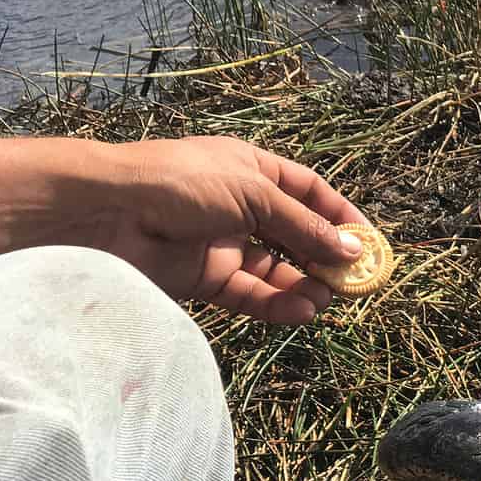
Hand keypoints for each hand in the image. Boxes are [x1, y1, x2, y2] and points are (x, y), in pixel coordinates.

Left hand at [97, 136, 369, 323]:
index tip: (370, 243)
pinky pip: (253, 294)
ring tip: (328, 299)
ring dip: (306, 285)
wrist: (109, 212)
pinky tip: (302, 310)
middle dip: (327, 258)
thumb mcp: (254, 194)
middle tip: (355, 282)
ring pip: (278, 270)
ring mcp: (224, 244)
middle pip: (297, 235)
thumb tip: (352, 250)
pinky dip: (278, 304)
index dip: (341, 216)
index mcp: (252, 170)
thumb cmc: (182, 182)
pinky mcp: (207, 279)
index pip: (309, 193)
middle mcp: (241, 206)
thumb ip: (305, 227)